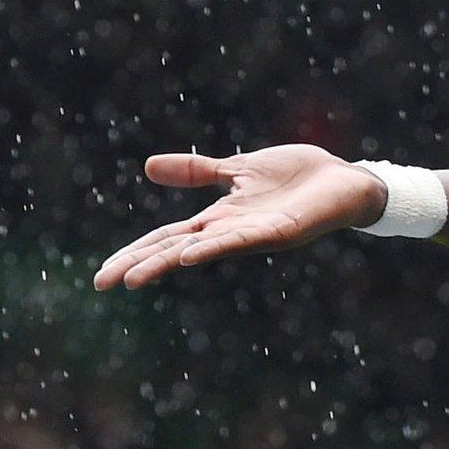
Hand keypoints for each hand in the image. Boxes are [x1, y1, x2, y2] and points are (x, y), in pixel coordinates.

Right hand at [93, 144, 385, 290]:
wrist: (346, 180)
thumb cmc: (297, 177)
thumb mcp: (237, 168)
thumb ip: (197, 171)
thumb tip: (147, 166)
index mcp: (220, 218)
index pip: (168, 237)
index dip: (136, 251)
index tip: (103, 272)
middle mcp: (231, 231)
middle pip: (175, 249)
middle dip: (139, 264)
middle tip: (102, 282)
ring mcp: (253, 233)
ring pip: (201, 250)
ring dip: (167, 263)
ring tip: (133, 277)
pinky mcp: (279, 230)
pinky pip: (241, 240)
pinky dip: (213, 247)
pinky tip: (189, 255)